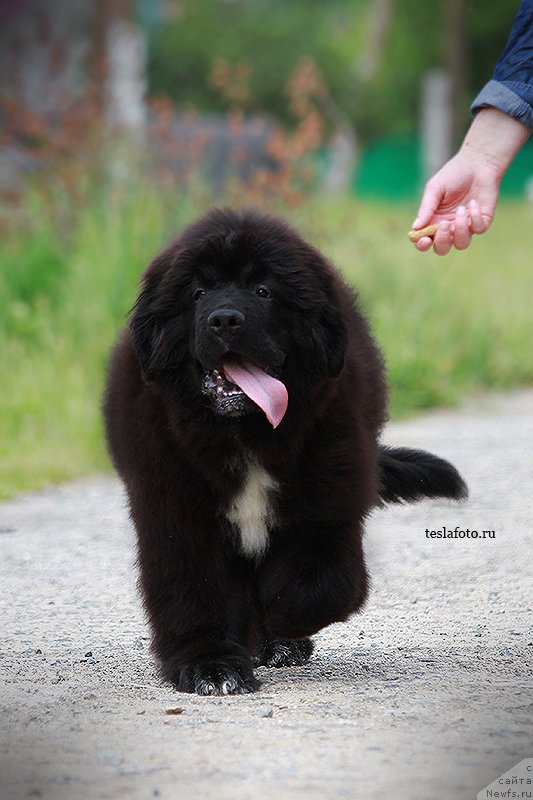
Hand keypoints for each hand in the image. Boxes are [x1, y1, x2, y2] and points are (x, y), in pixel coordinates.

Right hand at [411, 108, 530, 254]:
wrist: (478, 163)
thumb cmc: (453, 174)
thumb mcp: (435, 188)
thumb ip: (426, 208)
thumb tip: (416, 227)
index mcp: (433, 221)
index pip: (425, 240)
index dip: (422, 244)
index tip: (424, 240)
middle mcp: (449, 228)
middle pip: (442, 249)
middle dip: (442, 240)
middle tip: (445, 224)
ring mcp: (466, 227)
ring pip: (461, 244)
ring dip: (460, 229)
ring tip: (461, 209)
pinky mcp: (482, 222)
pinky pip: (478, 229)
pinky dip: (475, 217)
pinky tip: (473, 203)